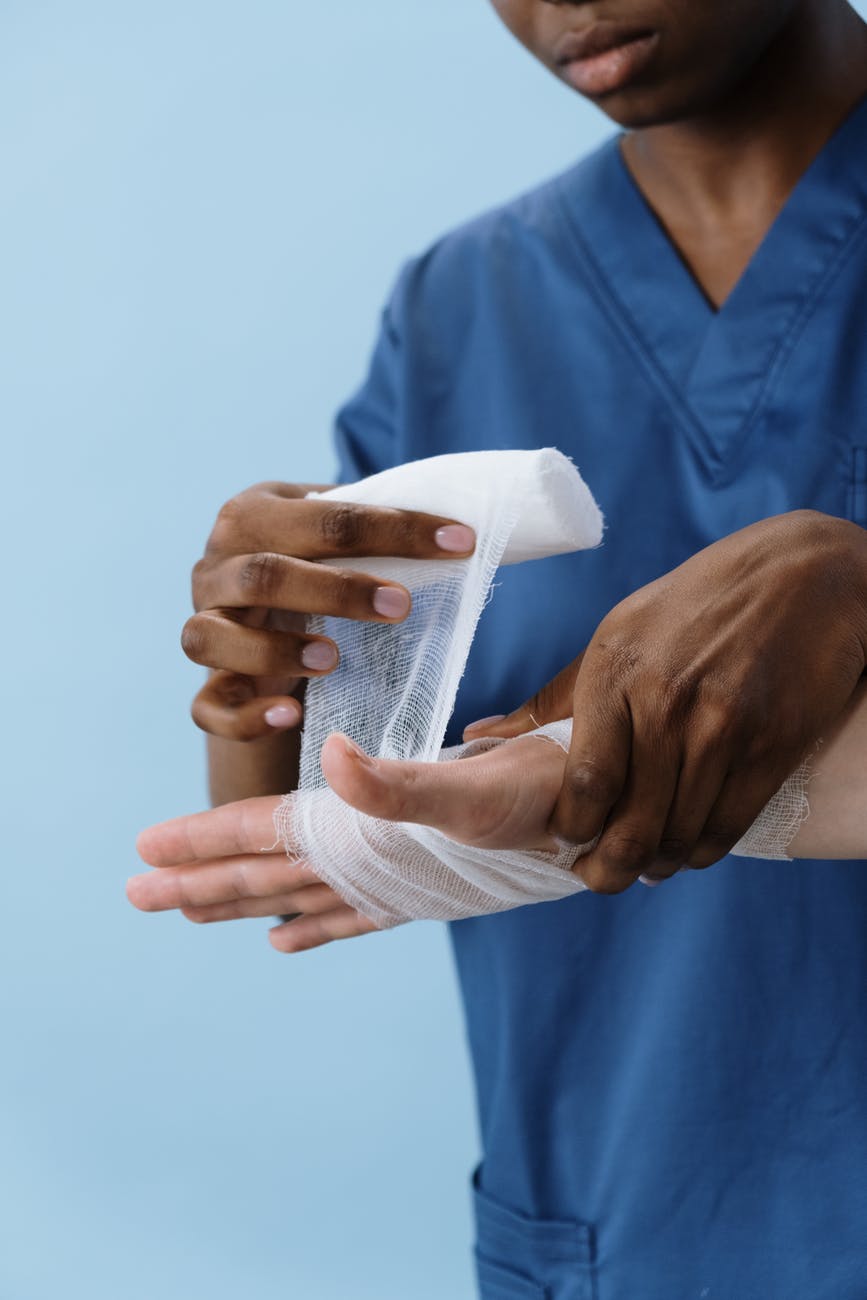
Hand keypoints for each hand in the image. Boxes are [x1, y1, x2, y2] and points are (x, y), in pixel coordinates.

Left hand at [128, 731, 568, 950]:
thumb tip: (333, 759)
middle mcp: (368, 866)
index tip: (145, 850)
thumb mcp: (471, 785)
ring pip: (296, 895)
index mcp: (365, 835)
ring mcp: (391, 882)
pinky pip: (349, 914)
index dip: (204, 838)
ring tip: (191, 911)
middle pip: (265, 876)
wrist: (599, 824)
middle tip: (136, 893)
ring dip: (241, 901)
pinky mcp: (419, 886)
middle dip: (199, 882)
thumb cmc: (540, 798)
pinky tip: (284, 941)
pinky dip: (313, 926)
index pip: (266, 834)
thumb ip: (399, 784)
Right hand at [185, 481, 475, 739]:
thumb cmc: (312, 568)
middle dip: (336, 590)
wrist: (259, 621)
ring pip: (211, 637)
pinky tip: (290, 716)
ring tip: (333, 660)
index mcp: (253, 516)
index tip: (459, 543)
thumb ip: (374, 528)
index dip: (396, 529)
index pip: (324, 516)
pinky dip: (245, 715)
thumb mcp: (333, 539)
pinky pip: (207, 707)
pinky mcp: (204, 687)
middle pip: (262, 574)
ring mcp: (202, 627)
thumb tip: (460, 530)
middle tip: (400, 608)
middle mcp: (214, 568)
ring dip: (275, 650)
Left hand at [464, 511, 866, 891]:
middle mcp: (667, 703)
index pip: (586, 782)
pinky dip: (704, 850)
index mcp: (615, 673)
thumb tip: (479, 736)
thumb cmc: (693, 604)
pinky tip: (689, 850)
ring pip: (680, 832)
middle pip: (631, 822)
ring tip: (644, 867)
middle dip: (608, 868)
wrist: (799, 575)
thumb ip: (554, 697)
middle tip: (599, 879)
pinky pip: (728, 824)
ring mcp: (723, 727)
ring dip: (658, 864)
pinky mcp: (771, 745)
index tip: (565, 842)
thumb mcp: (616, 633)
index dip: (572, 829)